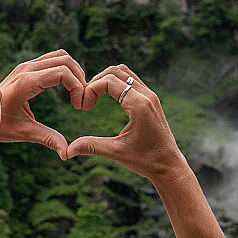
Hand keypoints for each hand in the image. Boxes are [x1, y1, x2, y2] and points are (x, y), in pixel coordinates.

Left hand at [0, 50, 85, 159]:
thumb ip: (47, 139)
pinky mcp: (27, 67)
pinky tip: (68, 88)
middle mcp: (26, 69)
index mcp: (26, 82)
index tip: (80, 106)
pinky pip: (53, 58)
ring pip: (61, 56)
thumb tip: (66, 153)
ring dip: (75, 72)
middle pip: (65, 61)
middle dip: (80, 78)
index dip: (77, 87)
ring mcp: (26, 65)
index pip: (62, 72)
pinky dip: (66, 69)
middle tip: (83, 101)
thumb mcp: (23, 132)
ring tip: (78, 93)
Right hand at [67, 65, 187, 181]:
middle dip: (96, 82)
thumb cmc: (146, 161)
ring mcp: (150, 96)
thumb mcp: (116, 153)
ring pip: (124, 72)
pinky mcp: (151, 100)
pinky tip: (106, 99)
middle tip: (86, 101)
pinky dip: (116, 84)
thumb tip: (68, 150)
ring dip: (106, 80)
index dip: (90, 89)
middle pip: (115, 71)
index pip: (108, 81)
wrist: (169, 166)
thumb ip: (92, 146)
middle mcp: (147, 95)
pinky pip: (131, 81)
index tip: (83, 107)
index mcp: (139, 105)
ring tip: (94, 97)